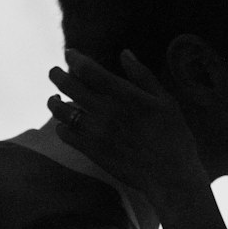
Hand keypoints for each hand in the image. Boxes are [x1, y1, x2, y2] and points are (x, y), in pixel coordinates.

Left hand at [47, 50, 204, 204]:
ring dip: (54, 102)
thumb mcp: (165, 100)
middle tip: (53, 72)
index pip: (89, 70)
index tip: (69, 53)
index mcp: (125, 95)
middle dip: (57, 75)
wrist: (170, 175)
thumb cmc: (174, 135)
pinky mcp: (93, 151)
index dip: (75, 58)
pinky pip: (67, 135)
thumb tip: (124, 53)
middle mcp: (106, 111)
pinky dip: (61, 127)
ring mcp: (97, 133)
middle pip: (70, 87)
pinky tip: (64, 125)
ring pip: (63, 112)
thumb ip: (142, 75)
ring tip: (54, 99)